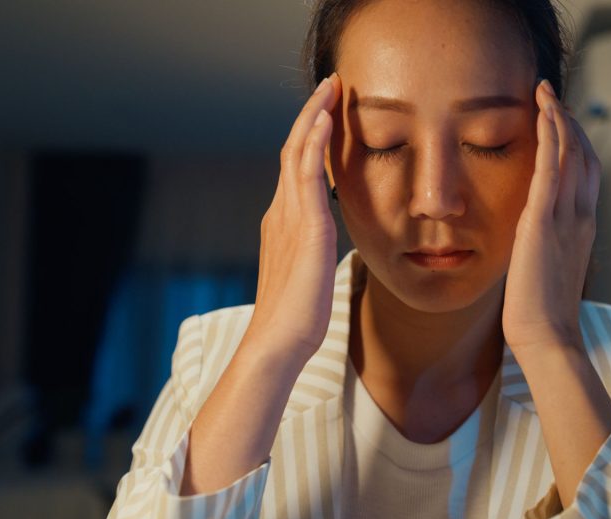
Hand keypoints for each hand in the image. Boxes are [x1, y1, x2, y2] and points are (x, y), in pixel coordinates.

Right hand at [237, 74, 342, 366]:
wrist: (279, 342)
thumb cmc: (296, 318)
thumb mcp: (308, 275)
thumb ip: (313, 252)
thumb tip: (325, 247)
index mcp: (284, 223)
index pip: (297, 168)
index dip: (311, 137)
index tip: (327, 111)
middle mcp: (281, 212)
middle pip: (295, 150)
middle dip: (312, 115)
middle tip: (330, 85)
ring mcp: (290, 217)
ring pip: (298, 153)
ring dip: (314, 117)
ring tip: (331, 89)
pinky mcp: (304, 227)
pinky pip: (306, 174)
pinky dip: (314, 144)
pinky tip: (325, 121)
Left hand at [502, 80, 600, 356]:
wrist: (547, 337)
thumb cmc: (544, 314)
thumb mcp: (550, 269)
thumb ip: (548, 245)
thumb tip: (534, 236)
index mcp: (584, 227)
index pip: (587, 172)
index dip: (576, 142)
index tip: (562, 121)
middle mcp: (581, 216)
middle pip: (584, 154)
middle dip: (569, 121)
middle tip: (551, 95)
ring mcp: (566, 217)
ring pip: (570, 154)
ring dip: (558, 118)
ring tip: (544, 92)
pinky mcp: (543, 221)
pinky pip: (551, 168)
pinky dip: (550, 136)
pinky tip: (543, 114)